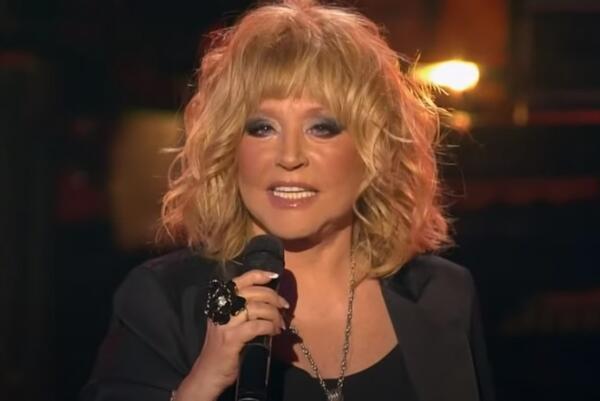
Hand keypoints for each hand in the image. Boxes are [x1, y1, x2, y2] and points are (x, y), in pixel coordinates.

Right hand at [175, 270, 288, 400]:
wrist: (208, 374)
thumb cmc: (223, 350)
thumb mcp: (230, 325)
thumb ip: (244, 312)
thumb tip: (271, 303)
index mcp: (220, 304)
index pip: (239, 281)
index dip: (258, 275)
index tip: (274, 276)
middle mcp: (221, 310)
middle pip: (252, 293)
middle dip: (273, 297)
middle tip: (284, 306)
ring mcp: (225, 324)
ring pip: (256, 308)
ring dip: (274, 314)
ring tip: (281, 324)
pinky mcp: (231, 339)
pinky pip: (256, 326)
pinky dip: (270, 326)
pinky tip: (275, 332)